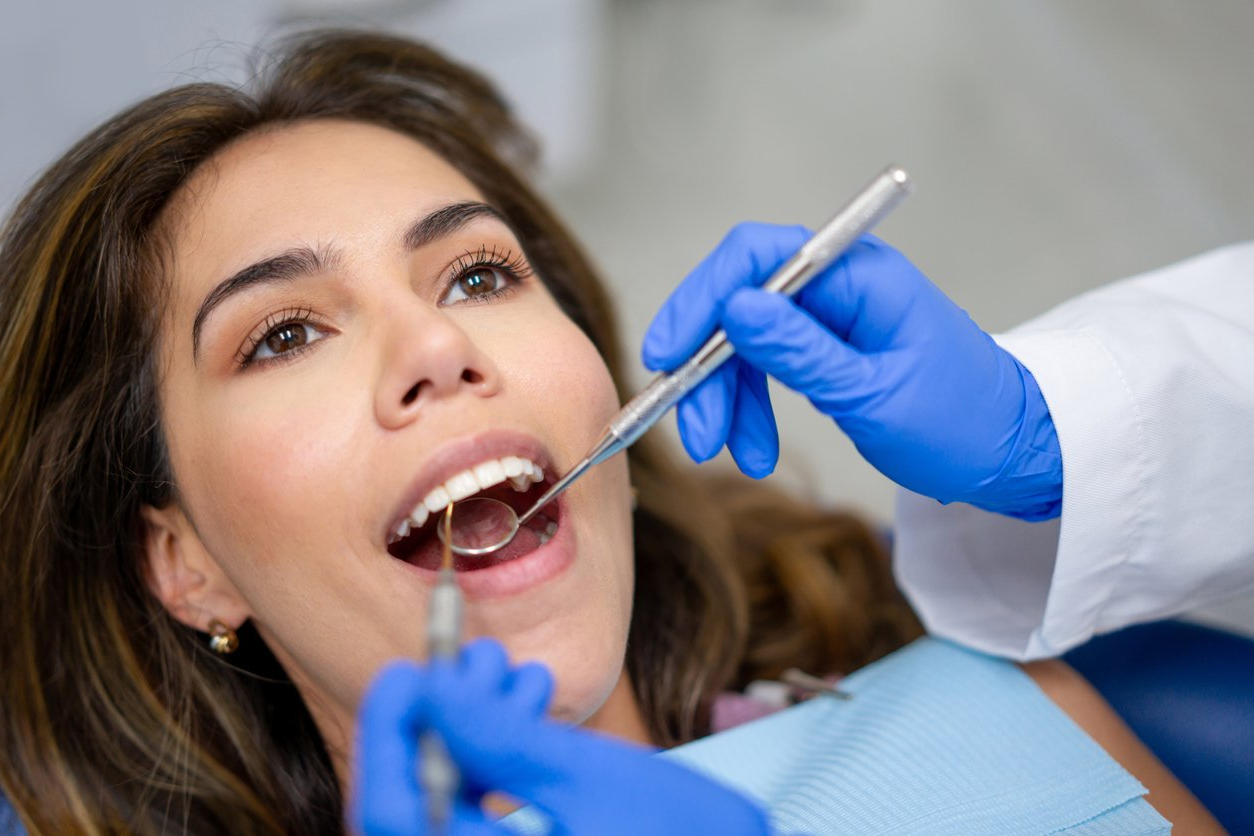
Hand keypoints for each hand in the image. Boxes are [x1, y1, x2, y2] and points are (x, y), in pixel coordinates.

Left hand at [353, 639, 768, 834]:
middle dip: (446, 721)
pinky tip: (538, 711)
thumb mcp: (591, 777)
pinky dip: (501, 763)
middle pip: (416, 805)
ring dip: (477, 733)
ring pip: (452, 807)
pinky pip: (485, 819)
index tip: (407, 668)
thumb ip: (498, 736)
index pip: (389, 811)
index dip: (386, 732)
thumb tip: (425, 688)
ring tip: (522, 675)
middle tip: (482, 657)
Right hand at [642, 224, 1060, 519]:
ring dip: (725, 398)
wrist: (1011, 453)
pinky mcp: (824, 348)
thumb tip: (736, 306)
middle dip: (708, 369)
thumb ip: (801, 351)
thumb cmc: (962, 422)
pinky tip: (752, 450)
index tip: (669, 355)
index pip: (756, 257)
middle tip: (697, 433)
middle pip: (739, 304)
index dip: (702, 300)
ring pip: (744, 342)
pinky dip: (749, 408)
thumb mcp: (874, 394)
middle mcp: (838, 284)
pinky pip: (765, 367)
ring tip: (731, 455)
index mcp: (859, 275)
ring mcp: (829, 316)